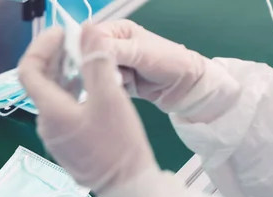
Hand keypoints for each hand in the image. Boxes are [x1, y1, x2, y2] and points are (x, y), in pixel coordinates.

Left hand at [18, 25, 157, 195]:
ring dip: (66, 74)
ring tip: (87, 60)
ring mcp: (55, 137)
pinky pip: (63, 111)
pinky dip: (72, 92)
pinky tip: (90, 87)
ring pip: (53, 97)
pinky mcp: (67, 145)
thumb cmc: (118, 145)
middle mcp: (46, 124)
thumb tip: (88, 32)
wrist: (127, 189)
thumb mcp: (110, 98)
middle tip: (77, 42)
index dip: (41, 47)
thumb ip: (96, 62)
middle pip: (41, 82)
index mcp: (50, 111)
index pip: (29, 70)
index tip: (61, 34)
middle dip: (56, 57)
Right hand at [93, 20, 210, 112]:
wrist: (187, 87)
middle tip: (117, 71)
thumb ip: (110, 49)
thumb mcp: (138, 52)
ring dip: (108, 79)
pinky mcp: (119, 83)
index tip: (94, 61)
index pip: (91, 37)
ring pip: (97, 74)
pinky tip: (127, 87)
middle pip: (91, 57)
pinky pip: (105, 87)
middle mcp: (114, 47)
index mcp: (118, 31)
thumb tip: (86, 47)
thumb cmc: (169, 61)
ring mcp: (116, 66)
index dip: (89, 49)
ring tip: (127, 79)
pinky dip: (113, 89)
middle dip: (100, 67)